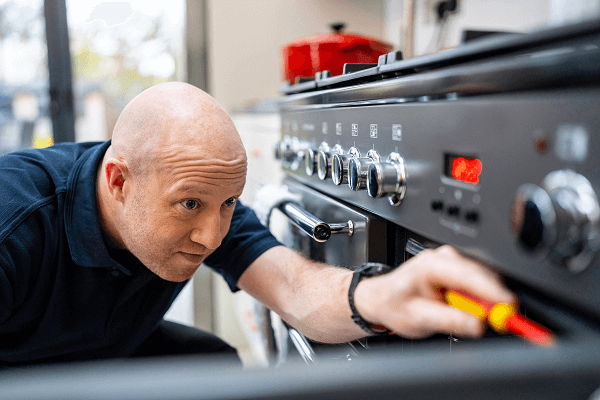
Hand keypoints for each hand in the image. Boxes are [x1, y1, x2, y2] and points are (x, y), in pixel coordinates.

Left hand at [353, 245, 516, 338]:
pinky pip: (482, 284)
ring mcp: (454, 262)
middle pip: (483, 277)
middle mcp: (445, 258)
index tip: (510, 306)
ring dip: (486, 302)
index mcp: (432, 265)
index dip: (493, 291)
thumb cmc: (395, 304)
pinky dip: (481, 300)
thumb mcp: (418, 318)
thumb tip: (478, 324)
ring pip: (486, 281)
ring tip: (462, 315)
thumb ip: (449, 321)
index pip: (470, 275)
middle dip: (494, 301)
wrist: (383, 299)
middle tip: (496, 324)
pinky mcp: (461, 270)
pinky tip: (464, 309)